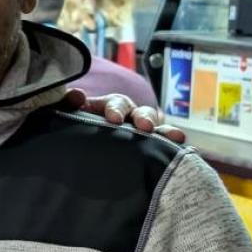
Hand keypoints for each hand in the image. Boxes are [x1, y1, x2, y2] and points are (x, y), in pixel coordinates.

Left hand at [65, 90, 185, 143]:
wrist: (82, 157)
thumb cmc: (78, 130)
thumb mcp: (70, 116)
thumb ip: (68, 105)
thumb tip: (77, 95)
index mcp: (111, 107)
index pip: (116, 103)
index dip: (116, 109)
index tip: (114, 119)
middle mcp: (131, 117)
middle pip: (142, 113)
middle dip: (144, 118)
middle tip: (144, 127)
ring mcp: (144, 133)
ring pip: (159, 129)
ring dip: (166, 131)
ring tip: (176, 137)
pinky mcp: (152, 150)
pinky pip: (166, 148)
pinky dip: (174, 148)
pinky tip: (182, 151)